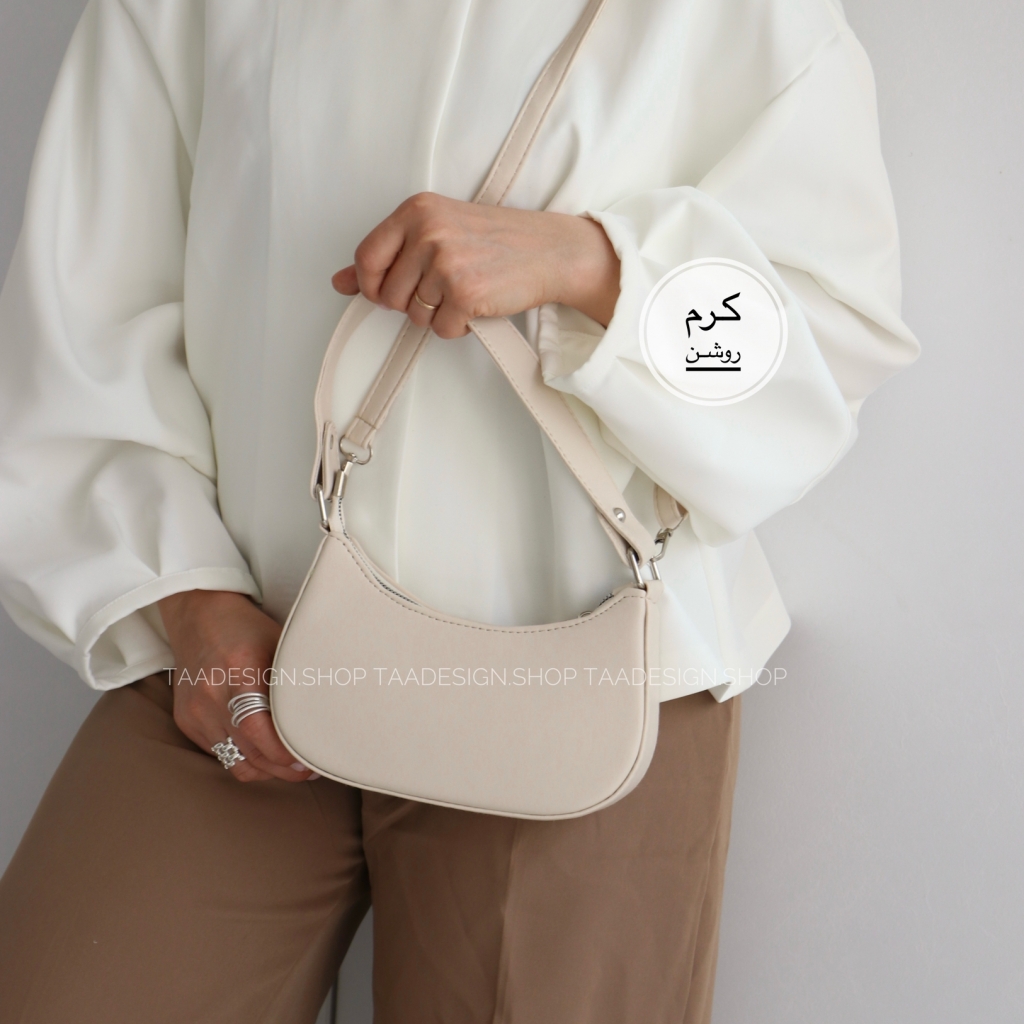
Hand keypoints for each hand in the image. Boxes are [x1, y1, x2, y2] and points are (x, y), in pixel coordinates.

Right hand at [158, 589, 317, 783]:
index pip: (256, 727)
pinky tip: (265, 750)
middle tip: (311, 769)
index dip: (284, 753)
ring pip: (236, 762)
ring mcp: (195, 712)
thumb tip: (331, 713)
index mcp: (239, 670)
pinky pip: (221, 754)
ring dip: (267, 770)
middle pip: (250, 753)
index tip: (310, 760)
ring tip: (291, 765)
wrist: (198, 616)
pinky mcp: (187, 722)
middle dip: (284, 769)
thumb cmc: (248, 629)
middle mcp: (211, 695)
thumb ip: (296, 679)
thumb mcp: (278, 644)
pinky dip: (246, 758)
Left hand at [331, 192, 620, 337]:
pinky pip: (440, 330)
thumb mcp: (437, 231)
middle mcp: (428, 233)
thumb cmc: (497, 240)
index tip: (389, 290)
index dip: (372, 285)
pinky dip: (458, 326)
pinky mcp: (464, 294)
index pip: (366, 259)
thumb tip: (340, 281)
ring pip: (414, 316)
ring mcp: (446, 264)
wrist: (549, 250)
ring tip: (464, 291)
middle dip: (412, 302)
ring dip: (437, 315)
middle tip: (444, 287)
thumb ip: (387, 254)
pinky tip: (476, 304)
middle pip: (389, 295)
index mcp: (416, 211)